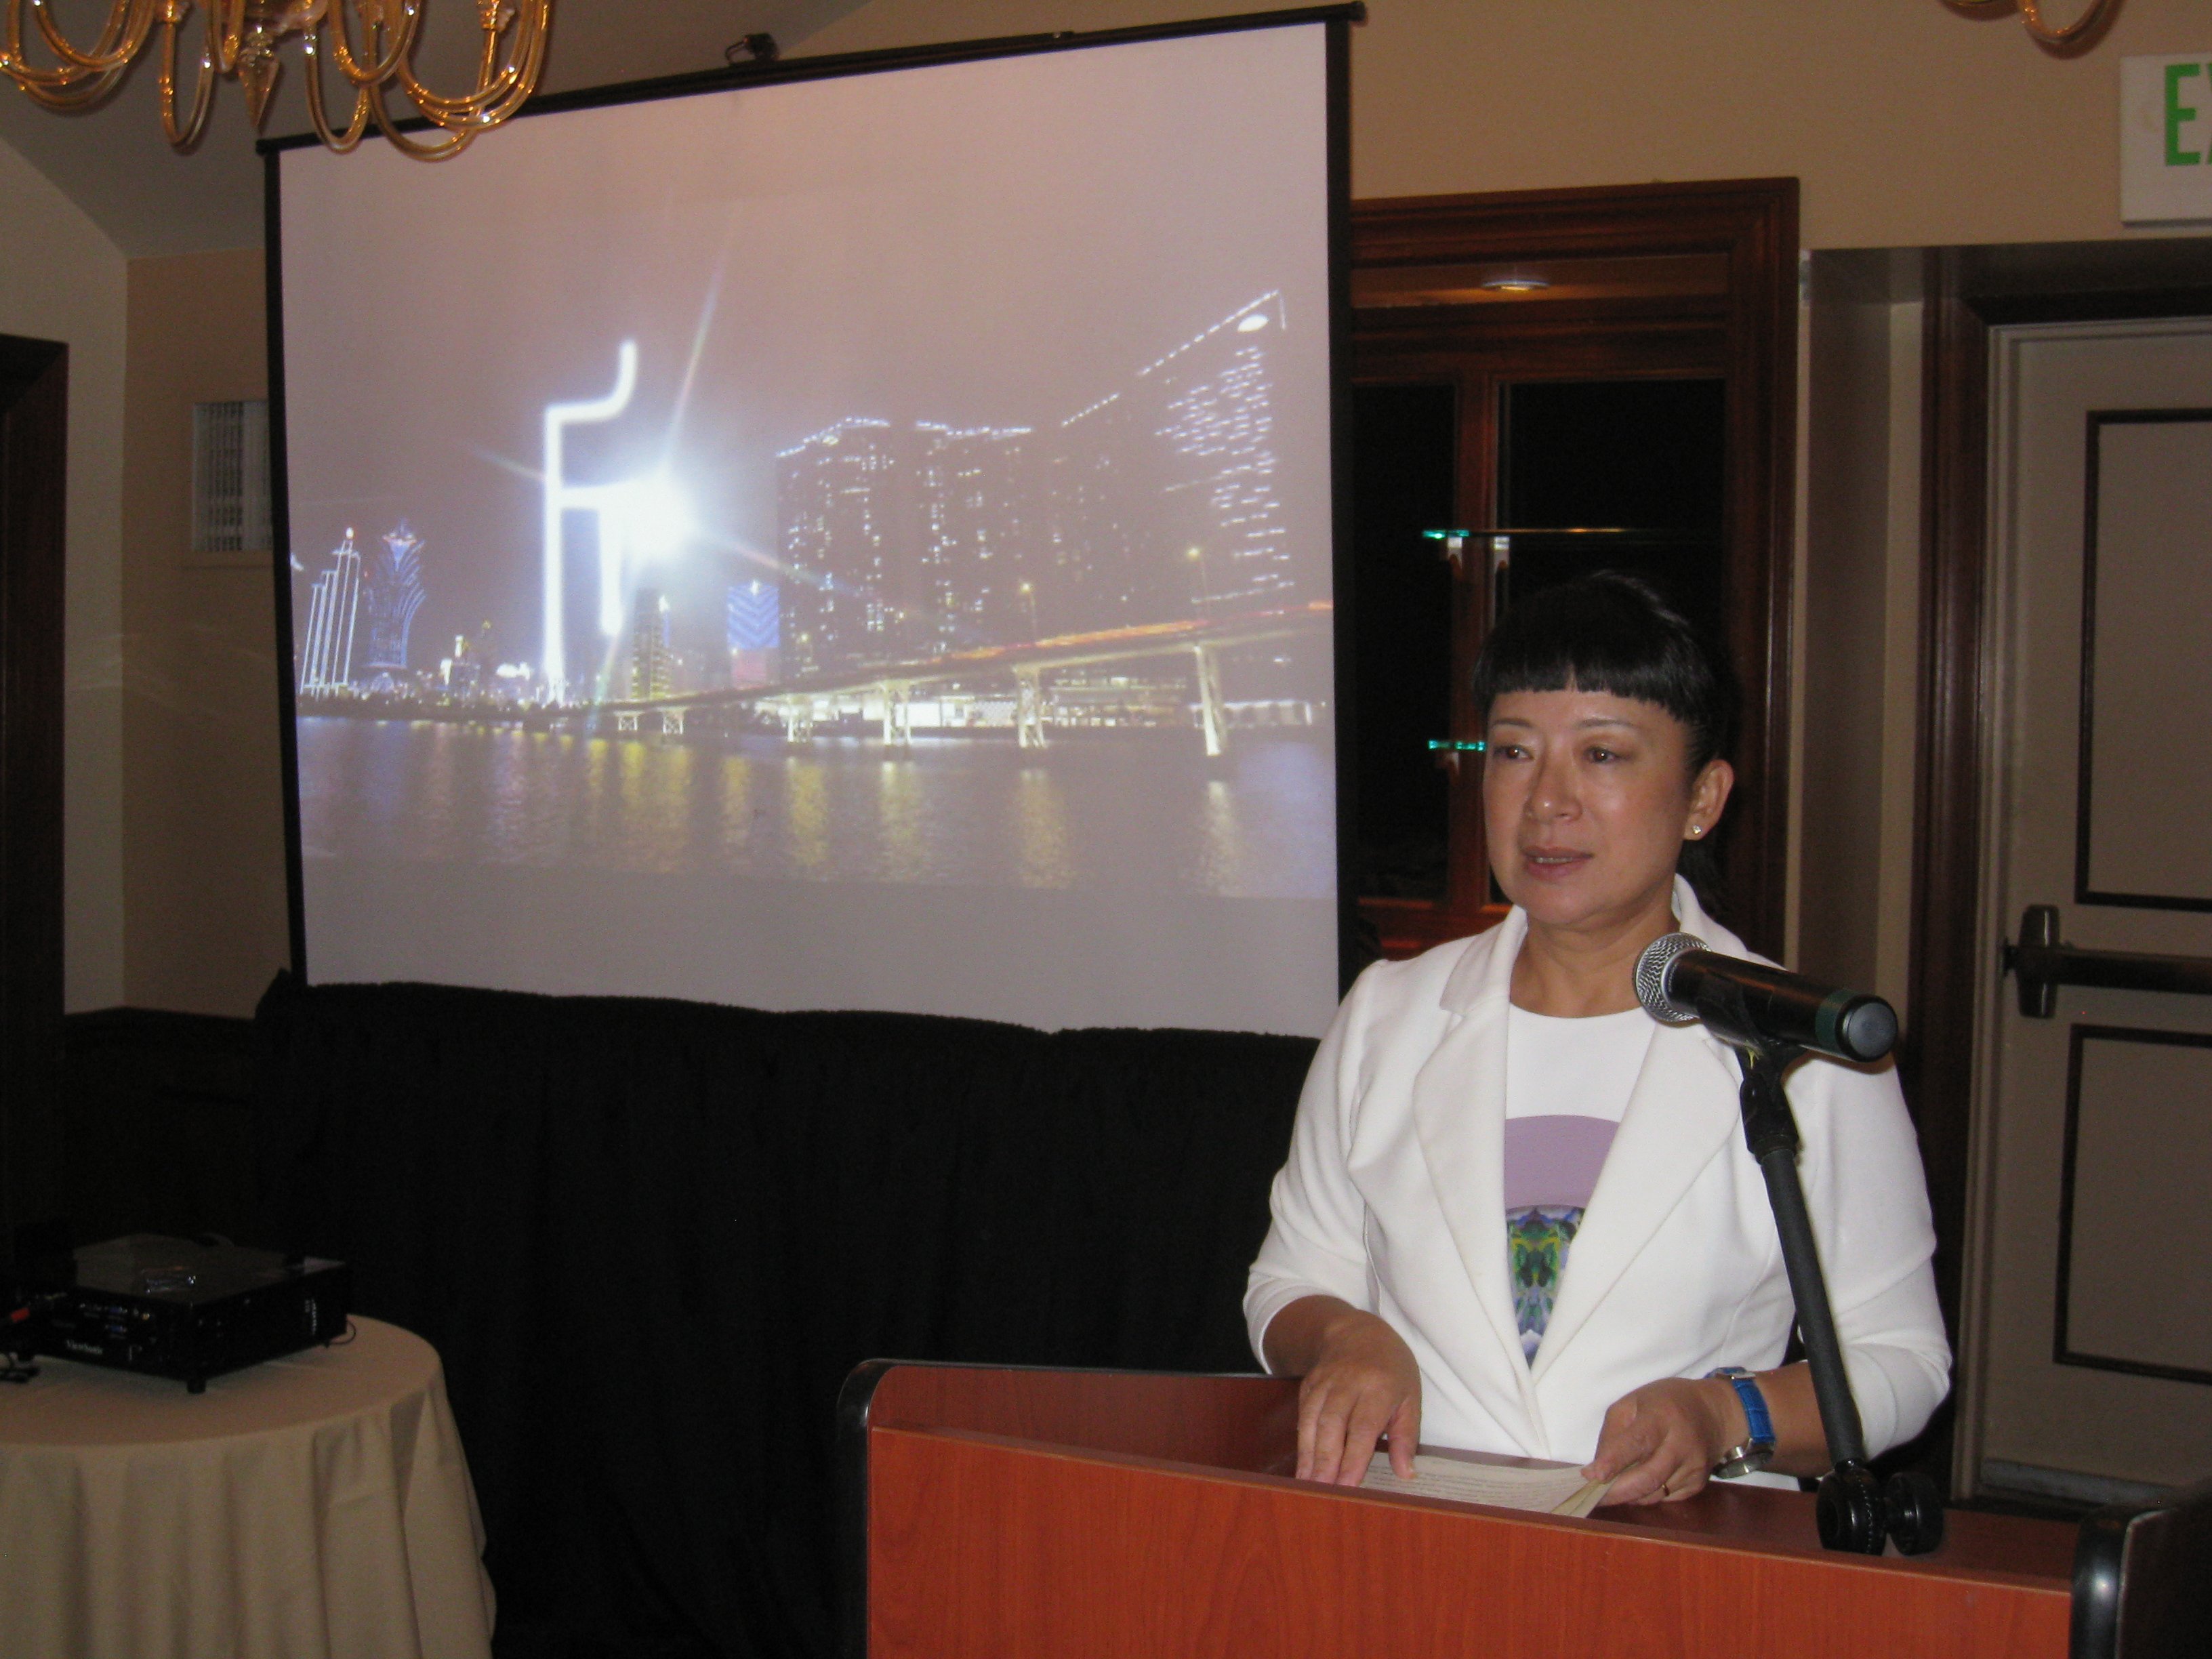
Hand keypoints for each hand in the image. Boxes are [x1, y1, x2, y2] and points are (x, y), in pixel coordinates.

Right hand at [1293, 1308, 1421, 1485]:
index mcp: (1378, 1386)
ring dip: (1308, 1455)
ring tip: (1307, 1485)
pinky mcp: (1308, 1386)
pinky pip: (1302, 1416)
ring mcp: (1324, 1383)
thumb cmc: (1391, 1368)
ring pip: (1312, 1421)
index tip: (1348, 1486)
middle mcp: (1347, 1383)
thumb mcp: (1410, 1397)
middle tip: (1322, 1492)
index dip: (1354, 1458)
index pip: (1363, 1427)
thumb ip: (1406, 1436)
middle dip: (1325, 1461)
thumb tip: (1405, 1474)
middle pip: (1332, 1425)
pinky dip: (1301, 1442)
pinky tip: (1302, 1465)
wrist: (1356, 1330)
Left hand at [1582, 1376, 1735, 1505]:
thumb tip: (1597, 1470)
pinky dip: (1646, 1495)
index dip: (1614, 1461)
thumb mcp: (1632, 1402)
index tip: (1592, 1475)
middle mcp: (1682, 1443)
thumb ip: (1612, 1433)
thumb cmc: (1664, 1403)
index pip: (1637, 1442)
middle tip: (1593, 1496)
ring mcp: (1694, 1467)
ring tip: (1611, 1489)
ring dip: (1629, 1496)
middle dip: (1617, 1492)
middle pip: (1648, 1477)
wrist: (1712, 1413)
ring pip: (1654, 1494)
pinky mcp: (1698, 1484)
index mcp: (1662, 1415)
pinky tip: (1638, 1484)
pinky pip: (1665, 1498)